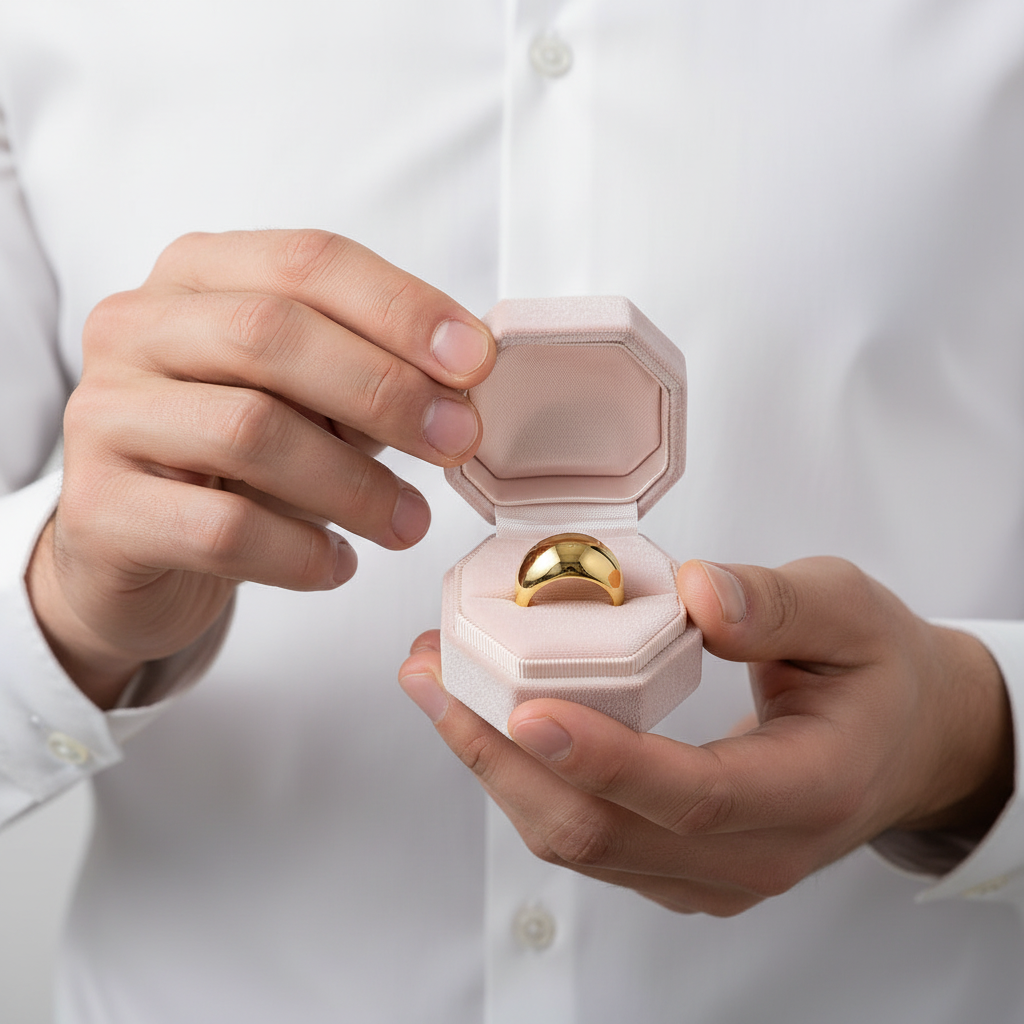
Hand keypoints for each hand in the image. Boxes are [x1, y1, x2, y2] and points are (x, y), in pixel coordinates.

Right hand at [27, 229, 494, 707]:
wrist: (132, 550)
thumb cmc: (234, 461)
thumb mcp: (304, 398)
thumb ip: (369, 374)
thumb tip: (465, 378)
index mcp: (195, 277)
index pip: (307, 262)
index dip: (402, 308)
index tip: (477, 362)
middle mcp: (136, 329)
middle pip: (271, 335)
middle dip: (386, 389)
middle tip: (458, 441)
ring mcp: (104, 416)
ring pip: (250, 433)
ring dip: (356, 485)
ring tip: (410, 523)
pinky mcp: (99, 510)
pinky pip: (222, 530)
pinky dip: (302, 553)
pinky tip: (338, 564)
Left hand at [398, 557, 1012, 915]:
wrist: (903, 739)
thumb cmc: (876, 672)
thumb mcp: (850, 610)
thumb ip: (779, 603)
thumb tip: (699, 595)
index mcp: (810, 788)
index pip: (695, 797)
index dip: (607, 760)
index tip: (527, 709)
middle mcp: (754, 853)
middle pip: (605, 833)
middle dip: (502, 758)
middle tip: (436, 676)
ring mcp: (710, 872)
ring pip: (578, 842)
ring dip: (495, 767)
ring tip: (437, 686)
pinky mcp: (677, 864)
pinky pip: (584, 835)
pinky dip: (522, 781)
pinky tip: (485, 718)